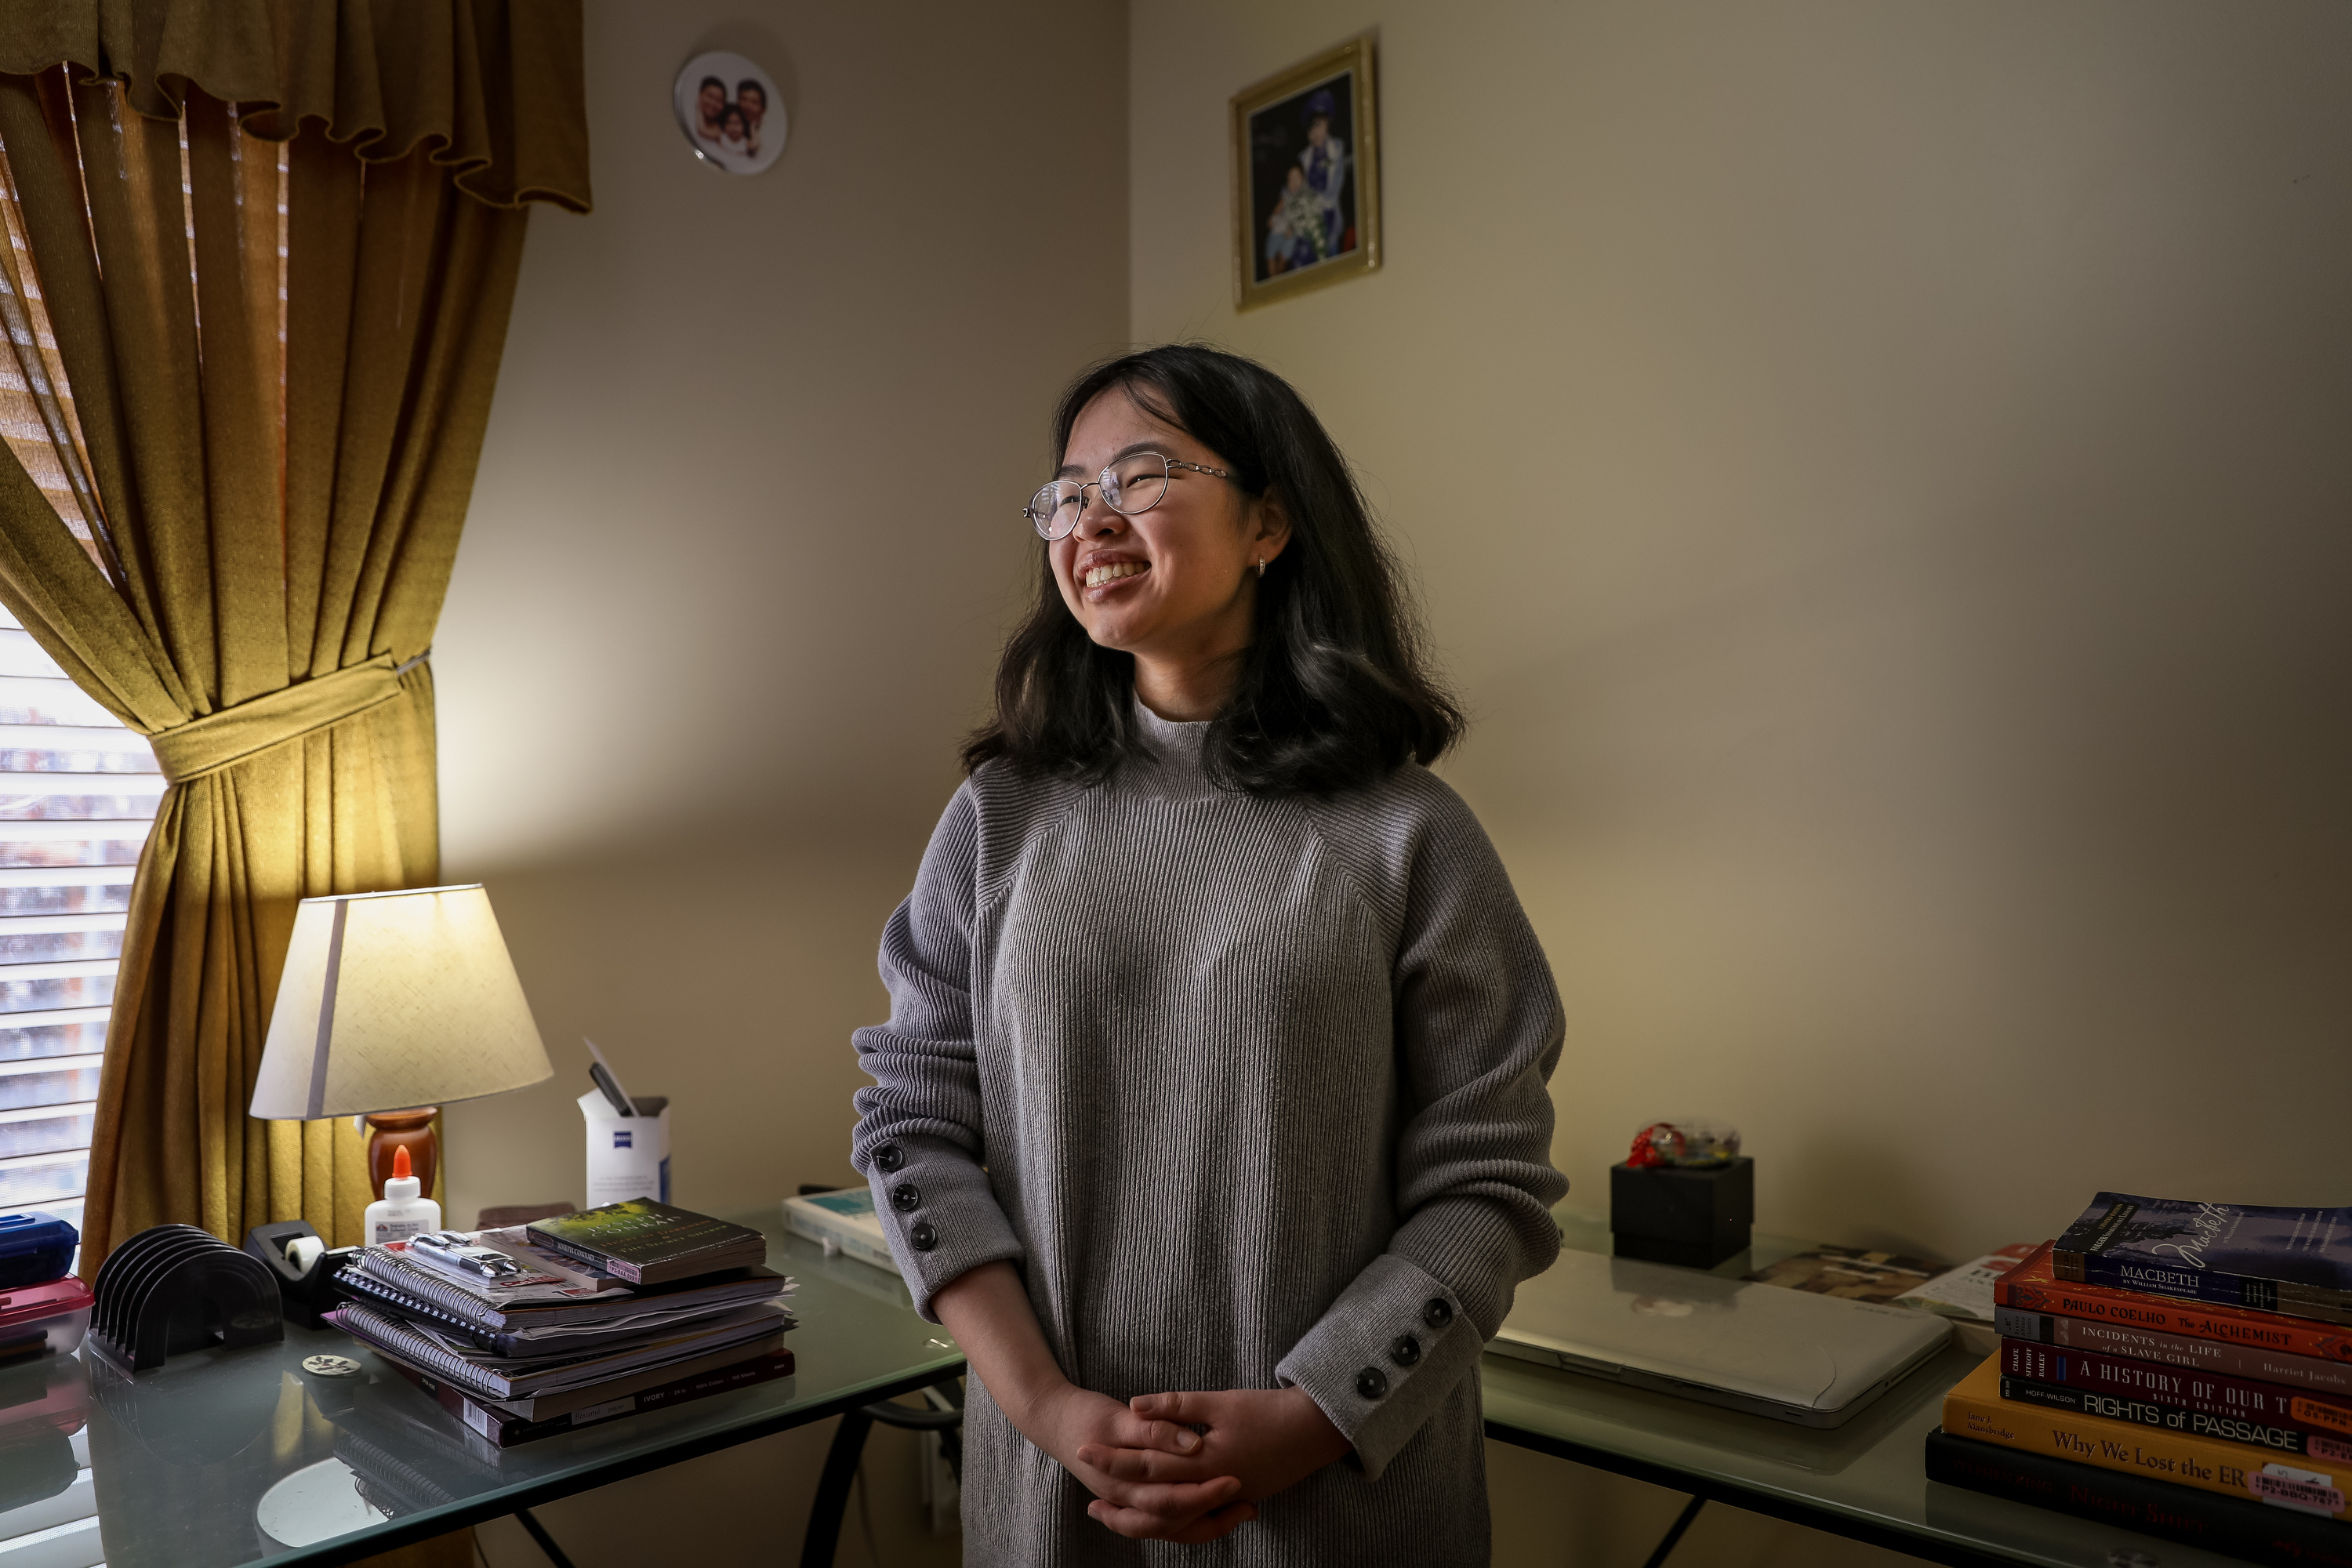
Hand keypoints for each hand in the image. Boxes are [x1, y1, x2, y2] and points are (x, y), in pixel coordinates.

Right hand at [1025, 1381, 1257, 1542]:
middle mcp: (1126, 1501)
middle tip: (1250, 1502)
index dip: (1205, 1493)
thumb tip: (1193, 1443)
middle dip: (1215, 1515)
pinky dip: (1192, 1521)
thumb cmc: (1084, 1415)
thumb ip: (1156, 1430)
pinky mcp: (1132, 1499)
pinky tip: (1217, 1512)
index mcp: (1122, 1483)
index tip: (1236, 1481)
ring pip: (1172, 1529)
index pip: (1171, 1500)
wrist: (1052, 1418)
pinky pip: (1166, 1522)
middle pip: (1176, 1522)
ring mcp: (1128, 1503)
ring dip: (1208, 1523)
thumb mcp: (1119, 1418)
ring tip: (1243, 1511)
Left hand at [1078, 1386, 1350, 1534]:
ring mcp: (1223, 1500)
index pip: (1146, 1466)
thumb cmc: (1267, 1412)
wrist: (1314, 1431)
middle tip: (1087, 1496)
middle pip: (1153, 1500)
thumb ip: (1175, 1407)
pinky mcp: (1233, 1500)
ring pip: (1172, 1520)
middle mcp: (1210, 1489)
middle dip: (1118, 1496)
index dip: (1113, 1459)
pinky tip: (1153, 1510)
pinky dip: (1169, 1519)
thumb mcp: (1220, 1402)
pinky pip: (1193, 1520)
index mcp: (1203, 1463)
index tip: (1084, 1451)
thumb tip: (1133, 1406)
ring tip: (1109, 1512)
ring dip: (1139, 1517)